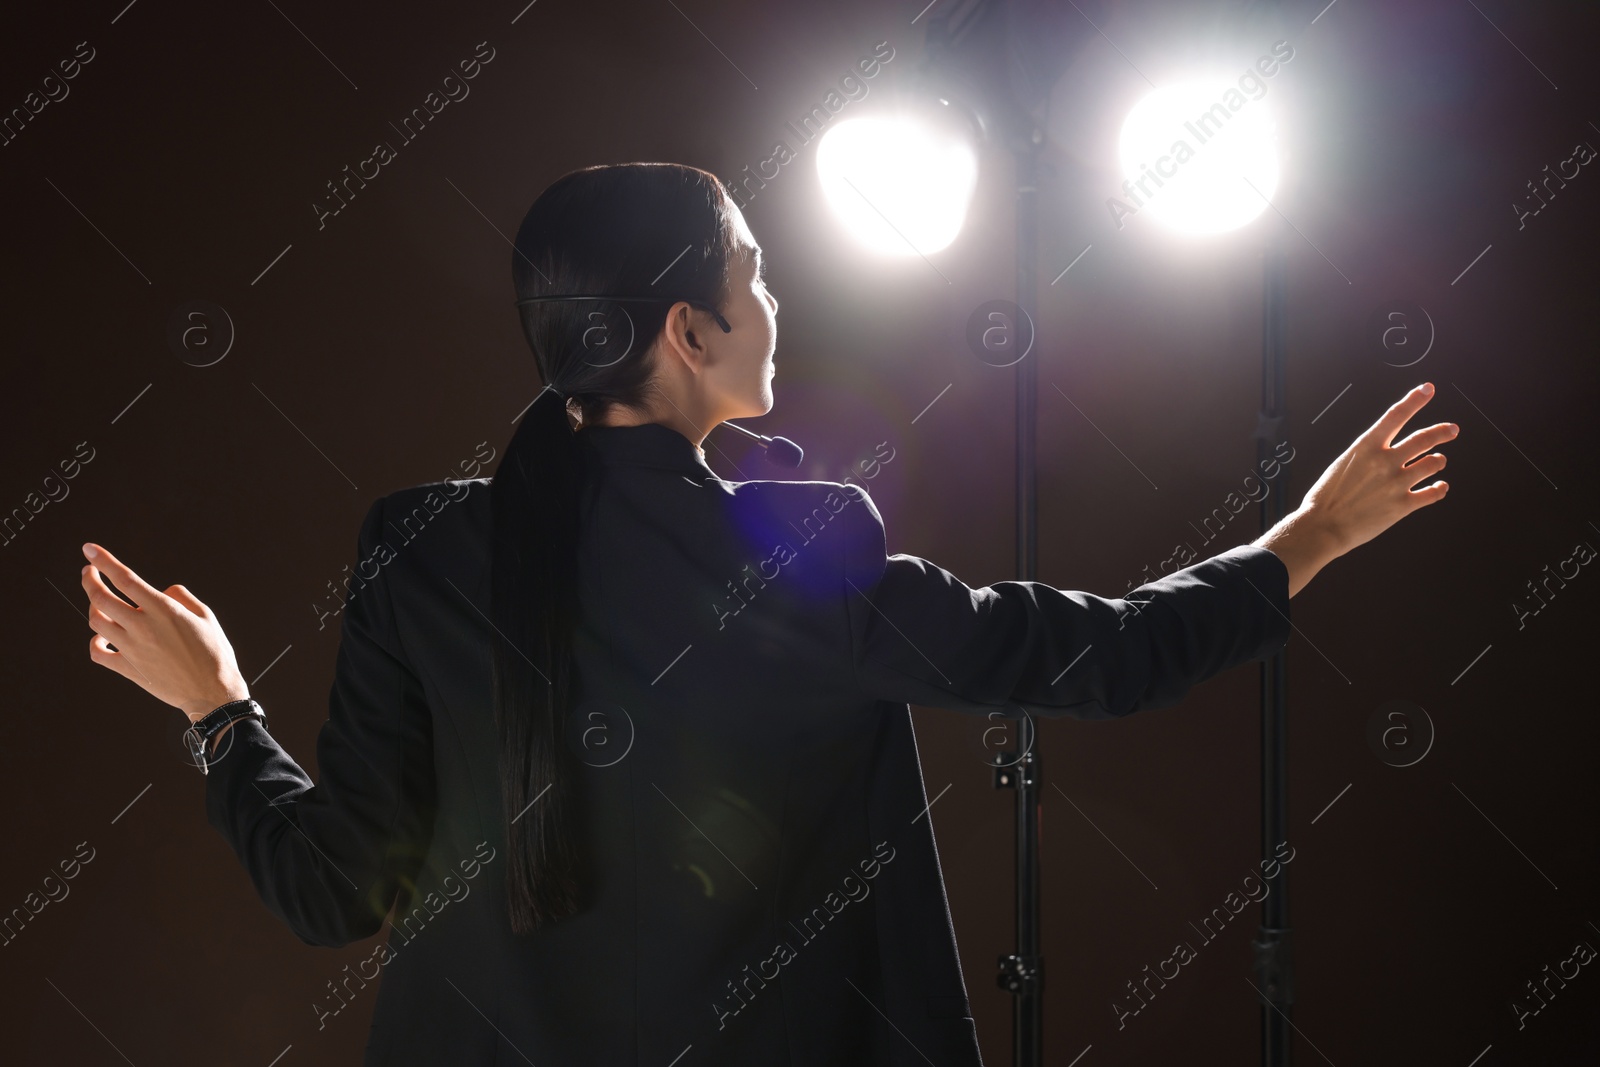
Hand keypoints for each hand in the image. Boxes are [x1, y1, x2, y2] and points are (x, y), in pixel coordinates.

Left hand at [80, 543, 249, 721]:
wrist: (212, 691)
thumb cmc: (214, 652)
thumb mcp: (206, 616)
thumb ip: (181, 596)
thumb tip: (162, 590)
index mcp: (163, 610)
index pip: (124, 579)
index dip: (104, 561)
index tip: (89, 549)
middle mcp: (142, 627)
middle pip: (101, 598)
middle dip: (90, 580)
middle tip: (89, 571)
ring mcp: (131, 649)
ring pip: (96, 622)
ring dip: (93, 608)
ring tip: (99, 602)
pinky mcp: (128, 668)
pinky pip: (98, 653)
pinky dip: (94, 642)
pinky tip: (101, 638)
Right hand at [1299, 381, 1455, 554]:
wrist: (1323, 526)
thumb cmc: (1326, 497)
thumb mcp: (1343, 464)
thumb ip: (1367, 454)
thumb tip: (1384, 449)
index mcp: (1366, 447)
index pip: (1396, 415)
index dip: (1415, 400)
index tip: (1428, 390)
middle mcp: (1385, 461)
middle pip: (1424, 438)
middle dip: (1442, 431)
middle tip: (1452, 429)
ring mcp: (1396, 483)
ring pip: (1433, 463)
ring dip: (1439, 460)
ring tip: (1439, 460)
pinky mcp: (1403, 505)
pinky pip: (1432, 494)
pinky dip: (1440, 489)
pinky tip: (1440, 487)